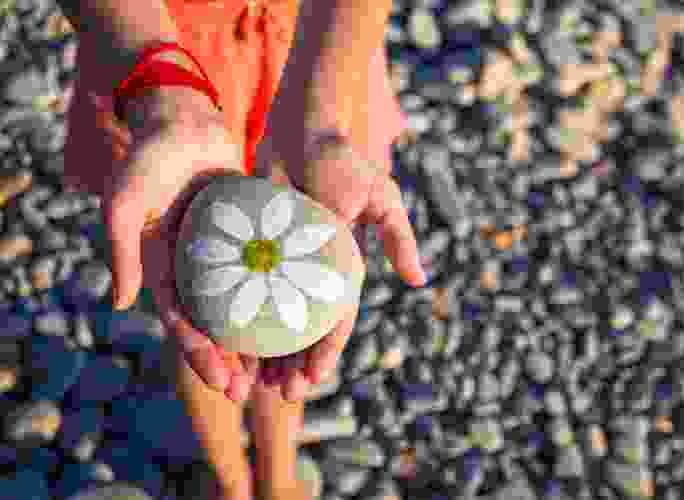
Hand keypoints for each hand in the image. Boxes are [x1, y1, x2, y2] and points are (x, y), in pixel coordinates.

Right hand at [63, 75, 257, 403]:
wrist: (183, 121)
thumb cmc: (150, 159)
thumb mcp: (125, 202)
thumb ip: (122, 249)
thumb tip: (119, 304)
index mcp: (163, 269)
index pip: (183, 323)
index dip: (201, 355)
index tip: (223, 382)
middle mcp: (194, 268)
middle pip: (214, 324)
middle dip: (230, 361)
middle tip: (253, 391)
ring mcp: (222, 254)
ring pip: (242, 306)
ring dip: (255, 339)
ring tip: (277, 370)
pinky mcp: (247, 235)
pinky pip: (265, 271)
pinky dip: (277, 295)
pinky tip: (299, 316)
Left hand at [253, 46, 426, 401]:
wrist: (302, 127)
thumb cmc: (343, 160)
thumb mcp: (380, 196)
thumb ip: (397, 237)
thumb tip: (418, 281)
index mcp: (343, 267)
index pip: (335, 320)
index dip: (326, 353)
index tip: (311, 383)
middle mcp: (314, 271)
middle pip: (304, 328)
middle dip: (295, 363)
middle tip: (279, 394)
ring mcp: (285, 262)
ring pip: (274, 317)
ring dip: (268, 351)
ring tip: (254, 382)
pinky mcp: (258, 248)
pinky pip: (248, 289)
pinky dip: (241, 315)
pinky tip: (228, 340)